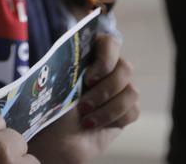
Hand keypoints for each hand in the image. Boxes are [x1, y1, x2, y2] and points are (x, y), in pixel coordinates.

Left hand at [28, 34, 137, 161]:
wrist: (56, 141)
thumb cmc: (52, 109)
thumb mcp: (56, 84)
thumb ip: (70, 65)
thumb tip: (78, 52)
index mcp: (89, 57)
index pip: (109, 43)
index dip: (105, 58)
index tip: (88, 78)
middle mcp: (108, 70)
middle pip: (126, 67)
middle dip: (105, 90)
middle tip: (83, 105)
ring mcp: (119, 90)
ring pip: (131, 91)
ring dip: (107, 109)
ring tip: (86, 119)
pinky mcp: (126, 111)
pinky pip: (133, 110)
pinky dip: (112, 119)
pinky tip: (95, 125)